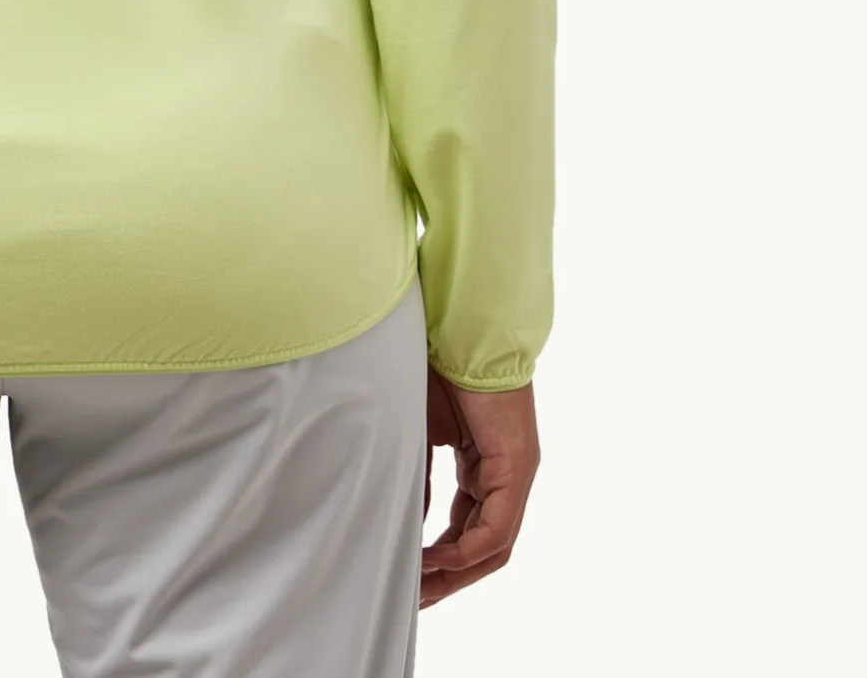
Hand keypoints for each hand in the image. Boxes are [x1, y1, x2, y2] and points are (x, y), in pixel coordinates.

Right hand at [420, 368, 538, 606]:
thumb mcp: (420, 433)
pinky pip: (496, 529)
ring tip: (421, 587)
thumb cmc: (437, 367)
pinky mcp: (517, 468)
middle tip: (414, 598)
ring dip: (457, 573)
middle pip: (484, 548)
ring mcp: (515, 474)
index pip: (467, 528)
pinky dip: (466, 550)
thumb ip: (419, 479)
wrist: (461, 328)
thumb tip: (409, 520)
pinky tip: (435, 557)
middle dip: (448, 578)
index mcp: (485, 467)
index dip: (439, 557)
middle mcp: (506, 477)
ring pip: (493, 547)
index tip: (408, 573)